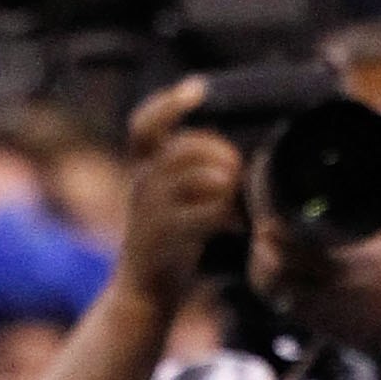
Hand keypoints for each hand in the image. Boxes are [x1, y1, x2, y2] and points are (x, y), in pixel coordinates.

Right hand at [117, 79, 247, 314]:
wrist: (143, 292)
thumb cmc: (169, 239)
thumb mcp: (171, 197)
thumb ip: (191, 171)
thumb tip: (232, 151)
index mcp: (143, 168)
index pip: (145, 124)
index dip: (168, 102)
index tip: (196, 87)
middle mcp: (141, 183)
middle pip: (183, 146)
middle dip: (218, 149)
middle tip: (237, 167)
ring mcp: (150, 211)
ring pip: (196, 177)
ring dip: (227, 181)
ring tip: (238, 196)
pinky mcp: (163, 238)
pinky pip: (203, 214)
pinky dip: (226, 214)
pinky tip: (236, 224)